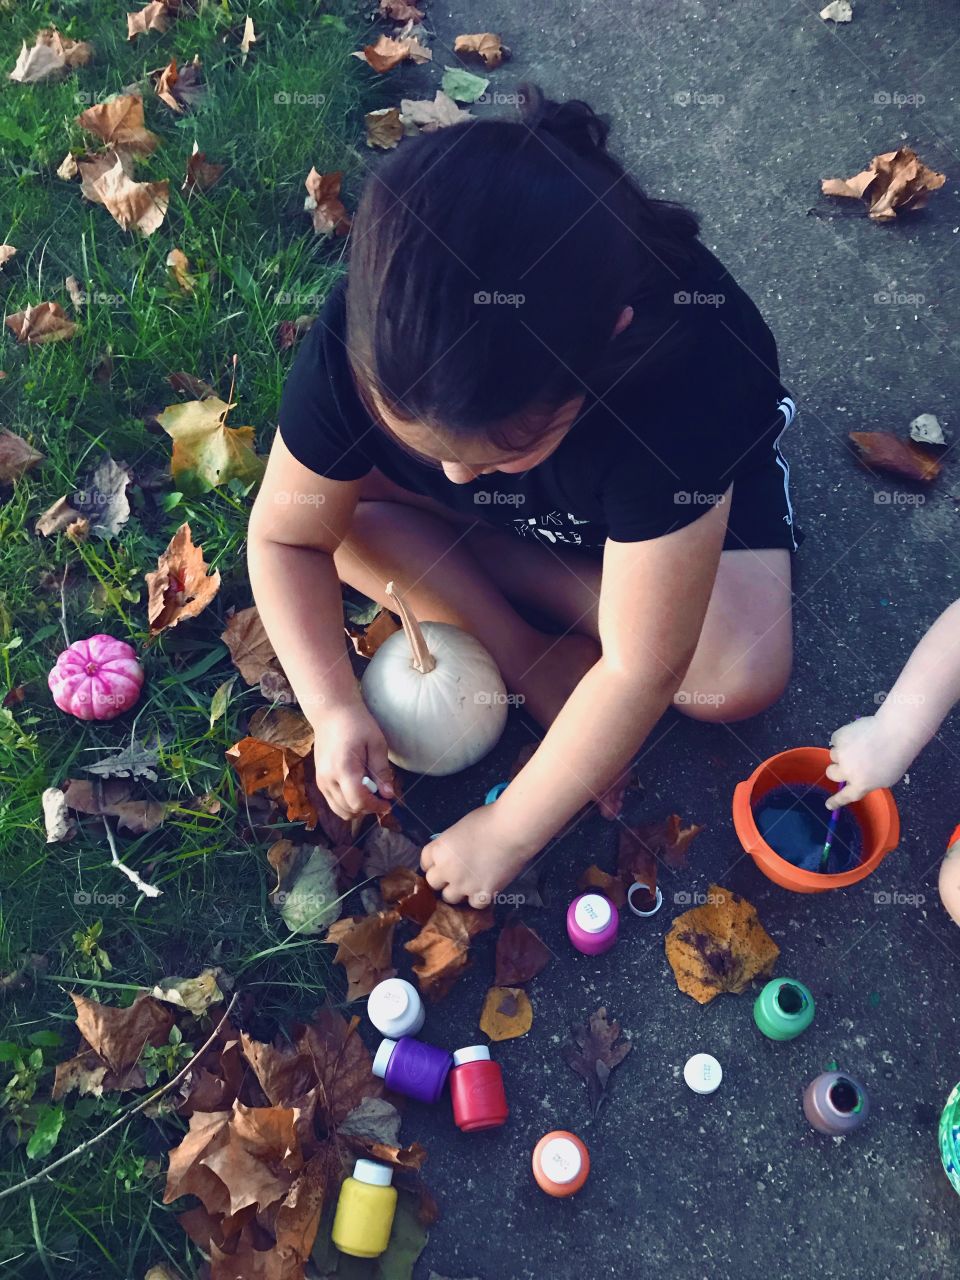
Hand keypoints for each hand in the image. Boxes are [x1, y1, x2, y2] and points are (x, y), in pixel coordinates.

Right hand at [312, 704, 394, 820]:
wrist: (331, 714)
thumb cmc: (357, 724)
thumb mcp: (376, 744)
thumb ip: (382, 771)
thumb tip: (388, 794)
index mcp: (343, 768)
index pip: (358, 802)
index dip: (376, 807)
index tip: (388, 802)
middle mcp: (328, 778)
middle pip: (349, 810)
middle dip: (368, 808)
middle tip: (381, 795)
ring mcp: (321, 781)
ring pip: (340, 810)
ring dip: (357, 808)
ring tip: (369, 792)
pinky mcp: (319, 781)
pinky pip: (333, 803)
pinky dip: (347, 803)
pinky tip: (358, 789)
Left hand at [420, 805, 537, 906]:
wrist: (512, 830)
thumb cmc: (489, 819)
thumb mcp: (461, 828)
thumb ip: (452, 844)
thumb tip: (454, 852)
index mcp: (440, 849)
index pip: (425, 862)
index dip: (433, 863)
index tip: (441, 864)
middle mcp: (446, 870)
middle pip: (433, 883)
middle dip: (443, 879)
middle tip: (456, 874)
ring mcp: (463, 884)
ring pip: (449, 898)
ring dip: (458, 891)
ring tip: (470, 883)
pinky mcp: (482, 895)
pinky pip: (474, 904)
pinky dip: (478, 898)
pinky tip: (485, 888)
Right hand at [825, 715, 915, 808]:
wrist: (895, 733)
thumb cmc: (897, 757)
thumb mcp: (886, 778)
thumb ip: (869, 780)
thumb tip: (860, 777)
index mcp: (860, 784)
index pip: (844, 797)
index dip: (835, 801)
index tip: (828, 805)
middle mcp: (847, 771)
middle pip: (831, 773)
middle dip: (837, 769)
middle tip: (847, 762)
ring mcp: (841, 754)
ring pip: (834, 755)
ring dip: (842, 752)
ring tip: (859, 744)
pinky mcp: (839, 737)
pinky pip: (836, 739)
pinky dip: (843, 738)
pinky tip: (857, 734)